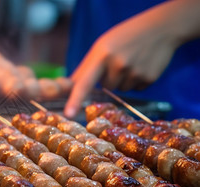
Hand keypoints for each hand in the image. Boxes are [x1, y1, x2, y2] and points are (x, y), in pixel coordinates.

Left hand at [64, 1, 199, 118]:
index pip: (84, 82)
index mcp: (101, 56)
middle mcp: (117, 65)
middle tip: (120, 59)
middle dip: (111, 77)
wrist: (160, 29)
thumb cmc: (123, 38)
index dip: (75, 100)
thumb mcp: (101, 47)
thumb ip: (86, 68)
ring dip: (124, 79)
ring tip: (132, 60)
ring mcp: (134, 72)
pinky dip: (137, 80)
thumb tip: (68, 88)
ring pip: (121, 89)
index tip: (68, 114)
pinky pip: (135, 89)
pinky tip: (142, 64)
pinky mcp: (148, 78)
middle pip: (107, 87)